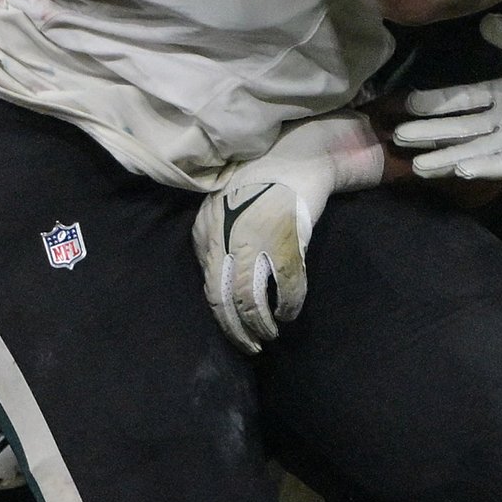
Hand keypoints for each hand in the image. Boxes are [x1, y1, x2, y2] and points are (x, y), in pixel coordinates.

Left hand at [192, 113, 388, 352]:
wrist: (293, 154)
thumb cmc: (260, 179)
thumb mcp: (223, 206)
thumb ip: (216, 237)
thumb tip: (220, 276)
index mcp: (208, 231)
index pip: (209, 286)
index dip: (222, 316)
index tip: (233, 329)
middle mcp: (226, 239)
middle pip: (225, 300)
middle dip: (237, 330)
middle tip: (251, 347)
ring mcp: (256, 242)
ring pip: (250, 299)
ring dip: (260, 325)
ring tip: (269, 336)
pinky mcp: (286, 241)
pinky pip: (285, 286)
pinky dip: (287, 306)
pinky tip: (288, 314)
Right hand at [391, 14, 501, 184]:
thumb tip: (485, 22)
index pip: (464, 98)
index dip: (437, 101)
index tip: (408, 102)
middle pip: (460, 128)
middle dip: (429, 132)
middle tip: (397, 134)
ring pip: (474, 150)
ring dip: (447, 156)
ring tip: (417, 163)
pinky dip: (485, 165)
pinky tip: (461, 167)